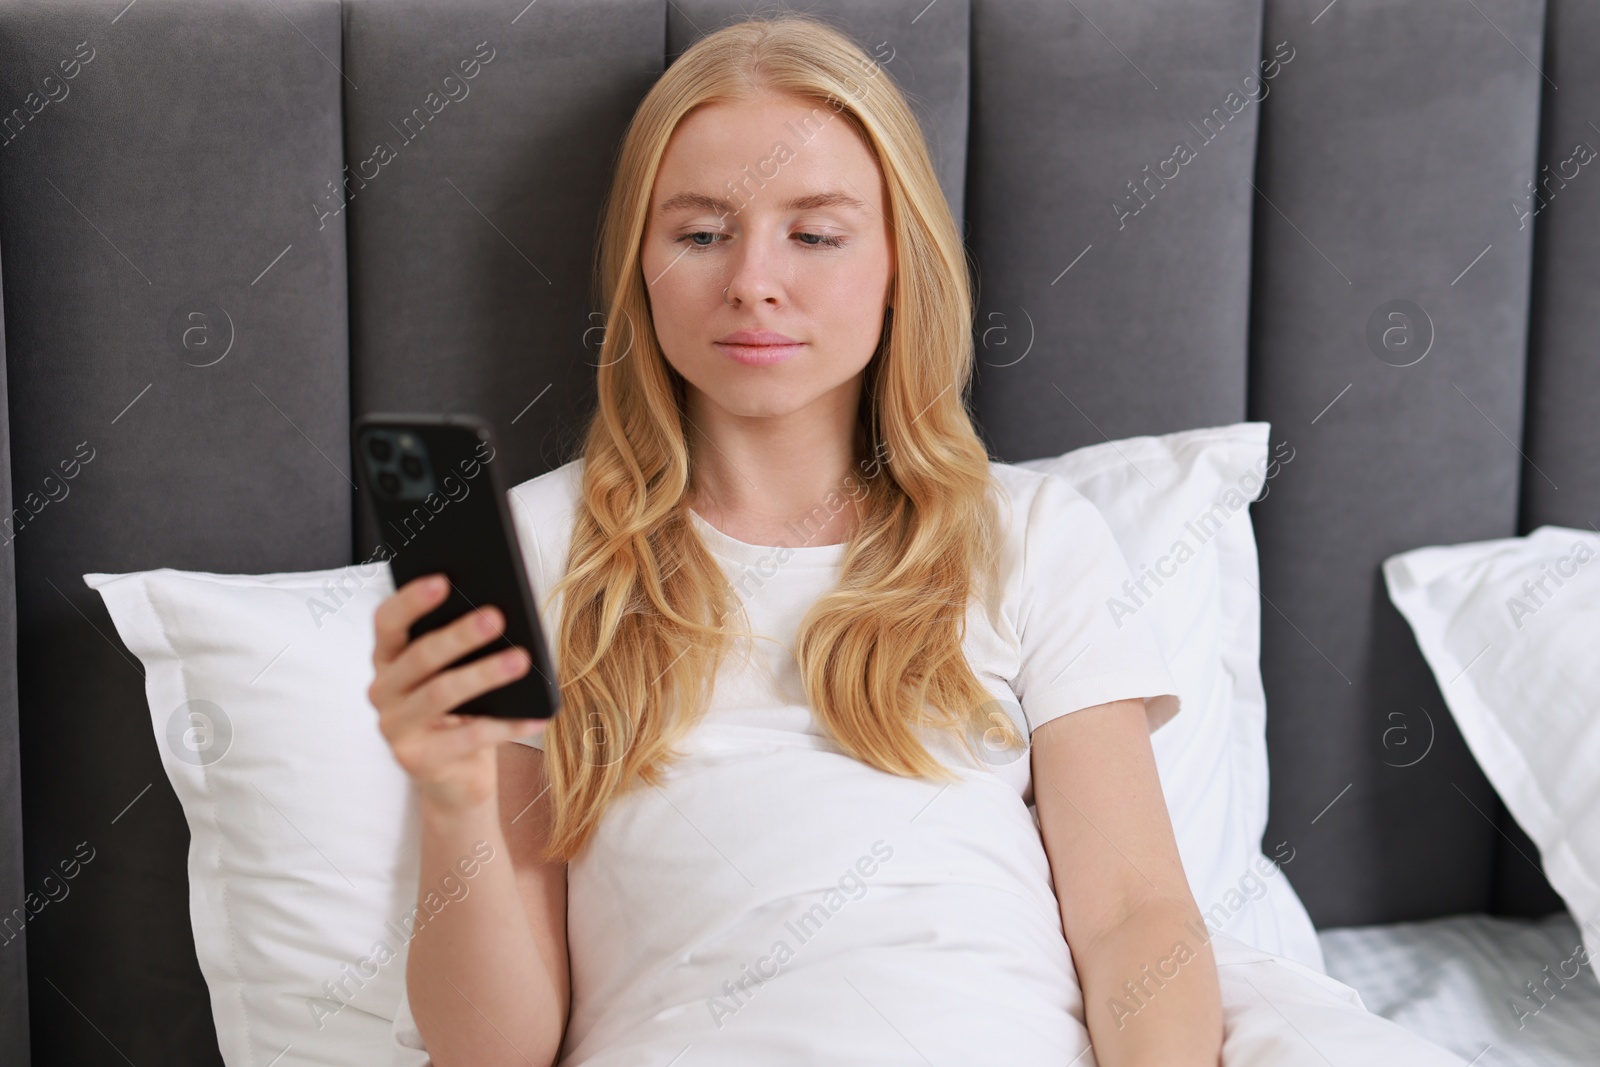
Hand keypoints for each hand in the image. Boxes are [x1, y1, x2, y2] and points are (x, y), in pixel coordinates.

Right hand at [368, 573, 548, 816]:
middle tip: (497, 616)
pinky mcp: (416, 761)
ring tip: (521, 660)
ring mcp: (395, 728)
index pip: (387, 622)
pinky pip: (468, 738)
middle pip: (420, 656)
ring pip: (442, 693)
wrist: (455, 779)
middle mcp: (382, 692)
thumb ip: (463, 646)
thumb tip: (499, 612)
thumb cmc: (462, 712)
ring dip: (484, 674)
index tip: (444, 580)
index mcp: (388, 660)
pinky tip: (536, 716)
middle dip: (460, 634)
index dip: (411, 600)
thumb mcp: (457, 674)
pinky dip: (506, 725)